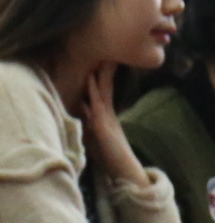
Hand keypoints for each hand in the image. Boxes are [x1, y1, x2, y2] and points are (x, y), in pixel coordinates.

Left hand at [74, 68, 146, 190]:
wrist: (125, 170)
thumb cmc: (111, 157)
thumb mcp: (97, 136)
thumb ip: (91, 121)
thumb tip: (82, 107)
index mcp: (107, 116)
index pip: (105, 91)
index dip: (104, 76)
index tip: (105, 60)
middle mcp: (108, 114)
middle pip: (107, 87)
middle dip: (106, 71)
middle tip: (109, 52)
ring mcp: (106, 118)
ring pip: (103, 92)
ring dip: (101, 75)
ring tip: (103, 59)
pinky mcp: (103, 126)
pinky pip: (97, 105)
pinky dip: (94, 92)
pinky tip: (91, 80)